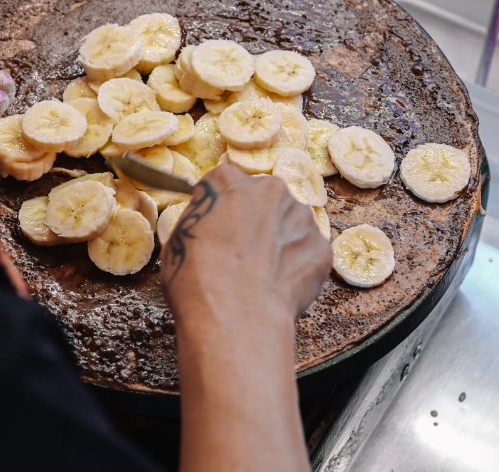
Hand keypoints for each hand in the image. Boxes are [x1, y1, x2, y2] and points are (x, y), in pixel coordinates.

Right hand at [160, 164, 330, 325]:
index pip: (225, 184)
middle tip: (243, 254)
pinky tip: (279, 288)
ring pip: (290, 225)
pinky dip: (297, 268)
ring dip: (280, 242)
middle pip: (264, 199)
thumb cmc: (194, 280)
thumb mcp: (177, 240)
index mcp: (227, 181)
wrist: (234, 317)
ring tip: (262, 275)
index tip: (219, 230)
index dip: (221, 210)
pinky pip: (308, 254)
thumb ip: (200, 222)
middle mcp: (268, 189)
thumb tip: (209, 228)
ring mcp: (301, 217)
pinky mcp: (321, 248)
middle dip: (257, 221)